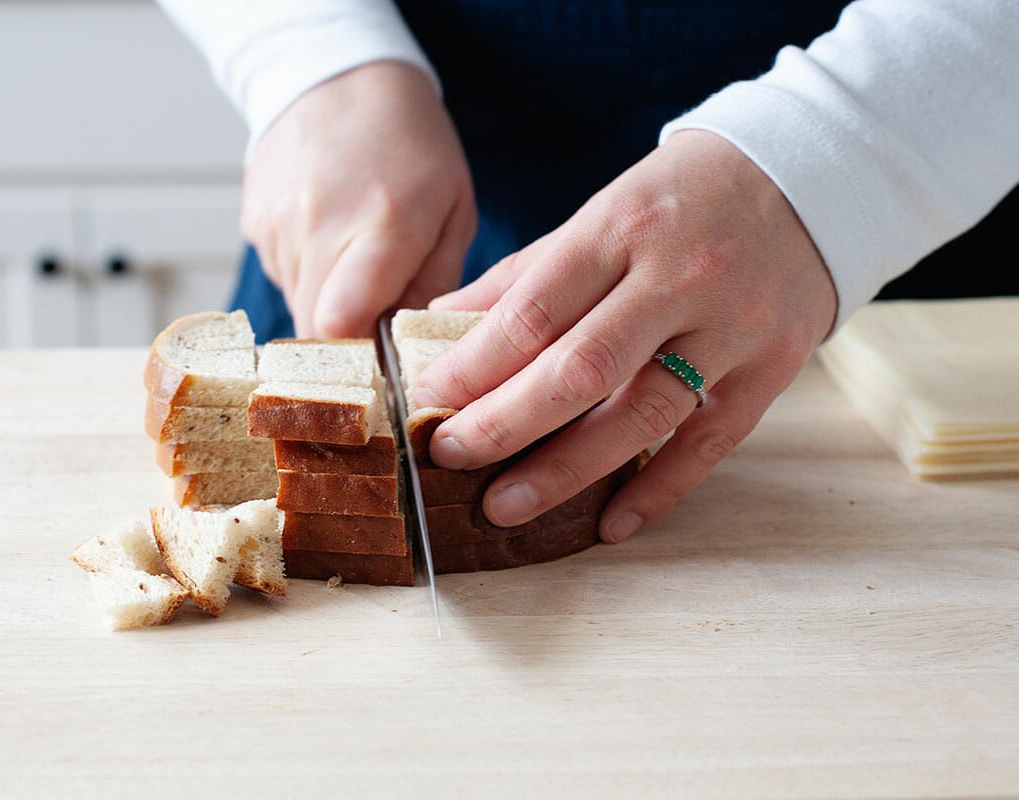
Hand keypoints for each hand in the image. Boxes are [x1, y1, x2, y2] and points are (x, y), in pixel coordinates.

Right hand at [241, 61, 475, 336]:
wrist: (339, 76)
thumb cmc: (411, 145)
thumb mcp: (453, 209)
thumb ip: (435, 285)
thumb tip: (409, 348)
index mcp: (382, 225)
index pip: (342, 324)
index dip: (361, 357)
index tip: (385, 359)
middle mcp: (319, 228)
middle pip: (314, 331)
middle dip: (348, 344)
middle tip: (378, 323)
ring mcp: (278, 226)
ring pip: (298, 306)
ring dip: (329, 305)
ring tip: (356, 260)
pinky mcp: (255, 223)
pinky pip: (282, 277)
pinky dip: (308, 275)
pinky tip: (328, 237)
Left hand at [411, 131, 836, 541]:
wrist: (807, 176)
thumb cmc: (680, 199)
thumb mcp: (600, 213)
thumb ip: (525, 276)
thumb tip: (440, 324)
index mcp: (622, 228)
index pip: (535, 310)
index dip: (474, 364)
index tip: (426, 399)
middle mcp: (680, 277)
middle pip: (580, 369)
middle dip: (504, 423)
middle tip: (449, 458)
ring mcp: (733, 326)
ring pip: (642, 413)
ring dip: (566, 471)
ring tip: (504, 507)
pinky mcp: (772, 367)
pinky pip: (710, 442)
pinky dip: (660, 488)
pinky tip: (610, 524)